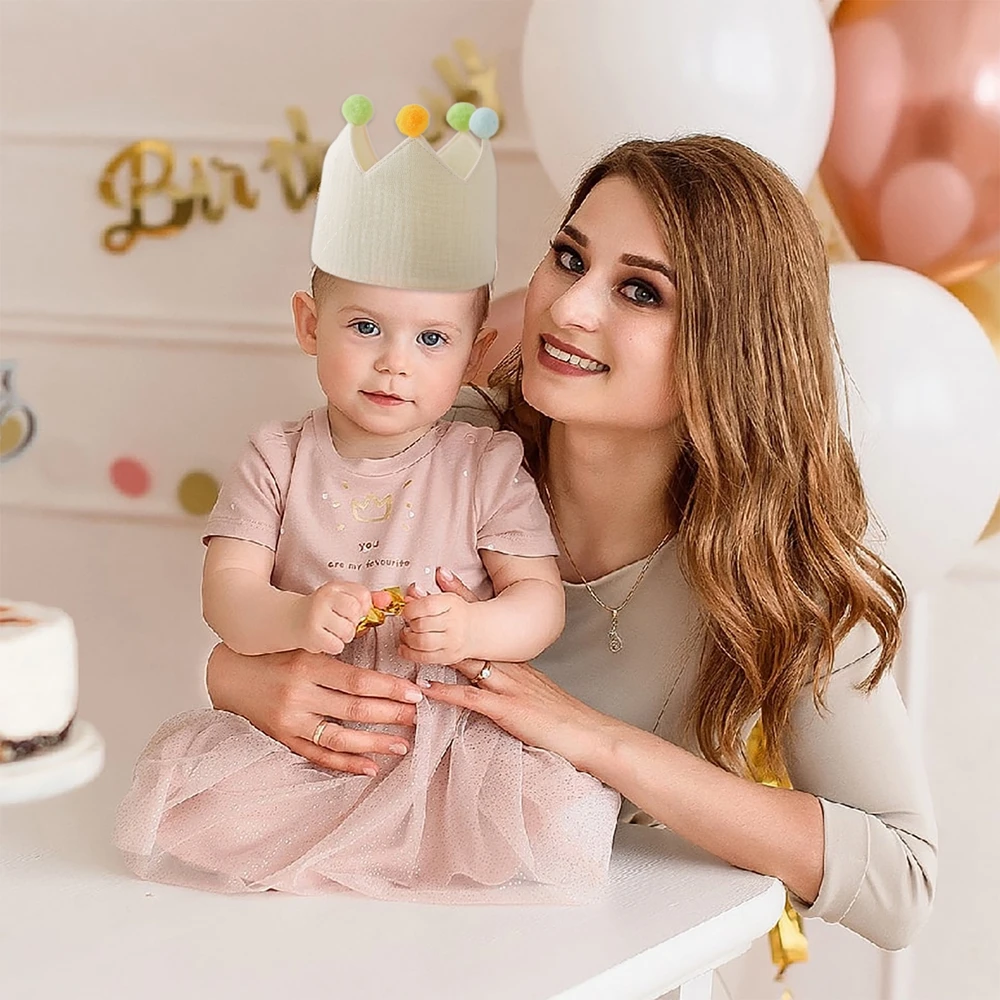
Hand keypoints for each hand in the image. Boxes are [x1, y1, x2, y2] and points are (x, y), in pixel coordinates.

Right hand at [206, 643, 424, 776]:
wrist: (228, 673)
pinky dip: (346, 765)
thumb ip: (337, 653)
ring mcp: (290, 721)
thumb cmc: (273, 654)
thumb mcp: (305, 644)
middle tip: (418, 717)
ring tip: (402, 745)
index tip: (414, 693)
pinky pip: (319, 756)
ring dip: (374, 743)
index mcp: (307, 665)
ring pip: (339, 738)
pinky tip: (371, 767)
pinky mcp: (283, 739)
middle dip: (391, 715)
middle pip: (353, 709)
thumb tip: (381, 654)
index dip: (388, 688)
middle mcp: (299, 695)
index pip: (357, 680)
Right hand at [290, 581, 377, 655]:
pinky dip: (334, 646)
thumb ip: (366, 599)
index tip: (355, 611)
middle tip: (342, 623)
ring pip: (348, 631)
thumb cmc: (319, 611)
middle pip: (356, 612)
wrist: (289, 619)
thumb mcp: (341, 598)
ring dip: (344, 636)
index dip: (363, 607)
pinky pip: (336, 645)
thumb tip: (387, 599)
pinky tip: (325, 639)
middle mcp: (324, 598)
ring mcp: (316, 615)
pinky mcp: (311, 633)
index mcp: (334, 587)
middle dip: (354, 622)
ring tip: (333, 632)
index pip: (363, 595)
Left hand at [399, 581, 476, 664]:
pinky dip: (409, 653)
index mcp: (453, 605)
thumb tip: (412, 590)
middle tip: (407, 622)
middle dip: (408, 624)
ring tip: (407, 634)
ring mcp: (452, 642)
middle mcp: (454, 624)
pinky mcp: (448, 657)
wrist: (477, 630)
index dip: (411, 609)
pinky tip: (406, 647)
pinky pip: (424, 658)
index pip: (427, 606)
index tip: (406, 610)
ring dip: (407, 638)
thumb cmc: (459, 613)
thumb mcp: (446, 597)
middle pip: (421, 625)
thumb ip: (427, 594)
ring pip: (421, 643)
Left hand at [419, 569, 617, 771]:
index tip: (441, 576)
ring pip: (467, 661)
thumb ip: (511, 678)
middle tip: (415, 595)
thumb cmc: (560, 715)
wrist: (585, 732)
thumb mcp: (533, 688)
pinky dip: (448, 693)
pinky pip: (471, 698)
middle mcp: (508, 666)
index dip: (461, 599)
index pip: (484, 621)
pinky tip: (427, 688)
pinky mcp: (506, 709)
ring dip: (437, 647)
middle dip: (441, 615)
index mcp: (513, 659)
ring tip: (411, 635)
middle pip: (470, 633)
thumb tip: (489, 673)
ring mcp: (506, 686)